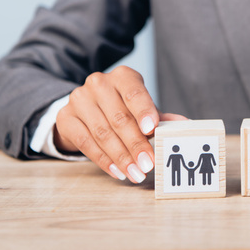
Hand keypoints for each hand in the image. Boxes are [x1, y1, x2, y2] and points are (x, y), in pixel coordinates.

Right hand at [54, 65, 187, 182]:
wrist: (86, 108)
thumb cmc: (121, 107)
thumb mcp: (140, 108)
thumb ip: (159, 117)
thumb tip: (184, 124)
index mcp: (123, 76)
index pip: (134, 93)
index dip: (143, 111)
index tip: (151, 129)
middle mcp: (99, 83)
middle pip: (119, 118)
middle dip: (136, 144)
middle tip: (148, 164)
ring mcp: (79, 99)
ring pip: (103, 133)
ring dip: (121, 157)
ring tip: (136, 173)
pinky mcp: (66, 118)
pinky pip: (86, 143)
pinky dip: (104, 160)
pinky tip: (118, 171)